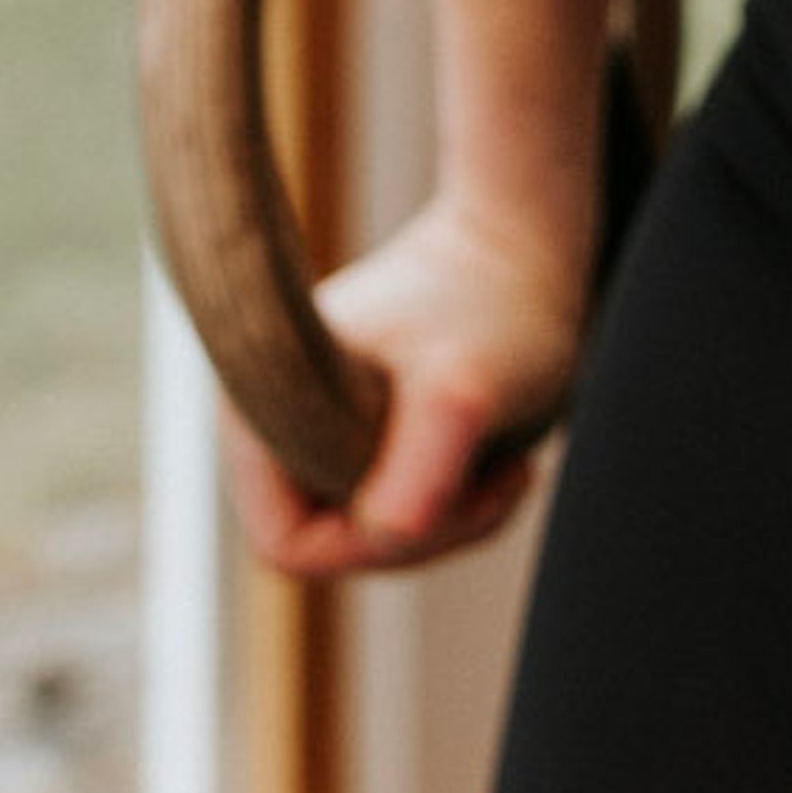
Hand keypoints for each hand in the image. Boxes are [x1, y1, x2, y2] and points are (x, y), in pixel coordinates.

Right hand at [223, 182, 595, 580]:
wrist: (528, 246)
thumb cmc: (495, 303)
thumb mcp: (463, 388)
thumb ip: (424, 462)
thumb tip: (387, 534)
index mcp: (263, 405)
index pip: (286, 541)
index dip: (365, 546)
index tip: (444, 501)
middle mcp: (278, 424)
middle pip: (336, 546)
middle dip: (424, 531)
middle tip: (495, 481)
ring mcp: (323, 432)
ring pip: (376, 538)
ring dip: (450, 522)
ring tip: (508, 466)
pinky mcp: (366, 439)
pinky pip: (405, 518)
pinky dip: (459, 509)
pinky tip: (504, 462)